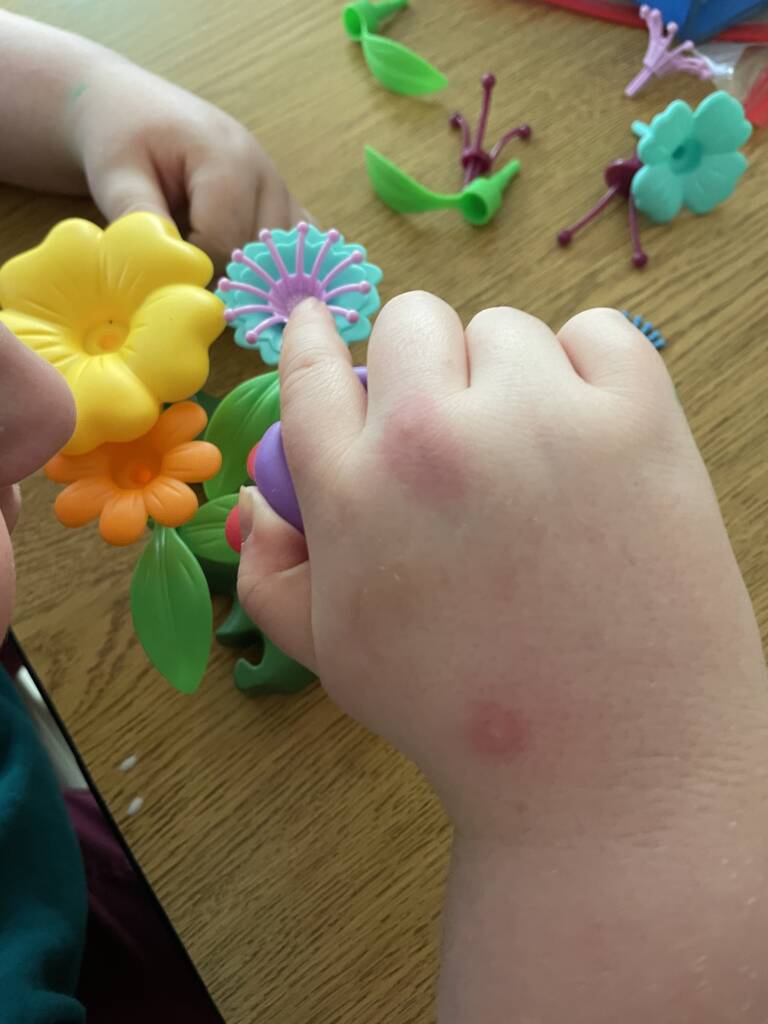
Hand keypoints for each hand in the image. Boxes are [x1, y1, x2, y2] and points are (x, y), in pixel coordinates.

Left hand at [70, 55, 304, 269]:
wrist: (130, 103)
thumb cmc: (120, 135)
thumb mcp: (115, 175)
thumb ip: (140, 221)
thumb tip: (168, 271)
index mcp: (227, 161)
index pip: (223, 244)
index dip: (191, 271)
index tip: (160, 275)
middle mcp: (265, 173)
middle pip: (257, 254)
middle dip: (219, 276)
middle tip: (179, 274)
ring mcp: (278, 187)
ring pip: (281, 257)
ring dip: (246, 273)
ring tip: (204, 265)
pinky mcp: (281, 199)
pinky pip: (292, 245)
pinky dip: (273, 264)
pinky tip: (242, 268)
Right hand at [238, 294, 767, 840]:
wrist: (607, 766)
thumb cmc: (462, 712)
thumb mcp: (333, 656)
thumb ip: (270, 570)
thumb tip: (258, 496)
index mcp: (353, 490)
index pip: (311, 369)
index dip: (314, 339)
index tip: (320, 326)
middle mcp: (434, 438)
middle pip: (410, 321)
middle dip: (423, 365)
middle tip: (455, 427)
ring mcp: (540, 418)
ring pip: (504, 328)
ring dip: (507, 376)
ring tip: (532, 457)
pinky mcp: (636, 417)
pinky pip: (598, 333)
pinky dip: (591, 370)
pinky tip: (592, 435)